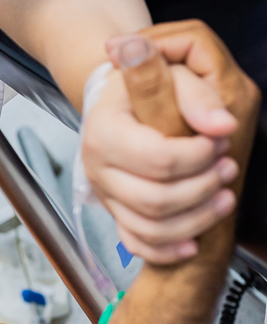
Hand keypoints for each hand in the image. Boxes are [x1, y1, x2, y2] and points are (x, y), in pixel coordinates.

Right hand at [81, 21, 254, 263]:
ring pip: (149, 228)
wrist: (119, 99)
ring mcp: (104, 192)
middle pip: (154, 199)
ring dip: (196, 219)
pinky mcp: (113, 210)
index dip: (200, 156)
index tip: (219, 139)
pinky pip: (136, 243)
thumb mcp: (171, 73)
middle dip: (203, 188)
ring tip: (224, 196)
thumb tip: (223, 127)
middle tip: (227, 166)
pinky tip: (193, 243)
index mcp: (104, 130)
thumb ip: (197, 95)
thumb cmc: (146, 85)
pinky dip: (166, 250)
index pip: (157, 159)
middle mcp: (96, 166)